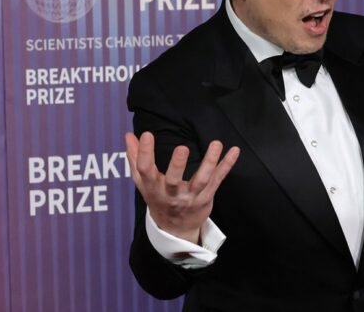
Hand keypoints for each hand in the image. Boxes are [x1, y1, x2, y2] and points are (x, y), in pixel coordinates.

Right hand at [125, 131, 239, 243]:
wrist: (175, 228)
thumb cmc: (158, 198)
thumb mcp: (143, 182)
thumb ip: (136, 158)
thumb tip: (129, 135)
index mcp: (152, 187)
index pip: (145, 170)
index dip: (145, 153)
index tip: (147, 134)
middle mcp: (171, 194)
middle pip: (173, 181)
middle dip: (177, 165)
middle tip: (181, 148)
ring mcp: (191, 197)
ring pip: (202, 180)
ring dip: (210, 162)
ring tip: (216, 143)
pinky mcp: (206, 197)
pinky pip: (218, 180)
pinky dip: (227, 165)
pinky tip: (234, 151)